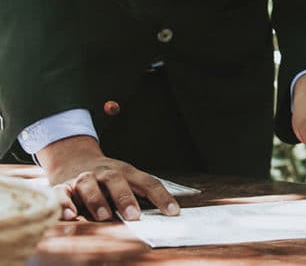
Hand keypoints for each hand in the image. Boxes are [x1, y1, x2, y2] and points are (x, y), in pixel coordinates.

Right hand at [36, 135, 178, 221]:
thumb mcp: (126, 181)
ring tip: (104, 216)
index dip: (161, 197)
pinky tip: (70, 215)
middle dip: (125, 198)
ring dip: (97, 200)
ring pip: (89, 184)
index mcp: (126, 172)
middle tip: (134, 216)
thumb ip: (140, 195)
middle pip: (116, 179)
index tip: (173, 212)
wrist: (74, 160)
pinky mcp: (63, 186)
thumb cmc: (107, 179)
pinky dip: (64, 203)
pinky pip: (61, 193)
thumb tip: (166, 214)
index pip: (148, 182)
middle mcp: (105, 172)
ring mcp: (83, 178)